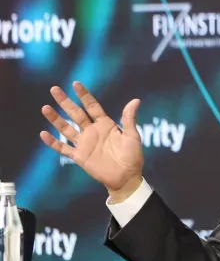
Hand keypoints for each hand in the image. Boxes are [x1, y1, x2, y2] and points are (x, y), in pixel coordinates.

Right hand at [40, 81, 143, 201]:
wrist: (126, 177)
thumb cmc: (132, 156)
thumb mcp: (132, 135)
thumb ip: (129, 119)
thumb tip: (135, 100)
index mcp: (105, 124)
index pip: (92, 106)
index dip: (84, 96)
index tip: (75, 84)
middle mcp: (92, 131)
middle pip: (76, 114)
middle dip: (65, 102)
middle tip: (54, 89)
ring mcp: (84, 143)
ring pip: (66, 128)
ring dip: (56, 119)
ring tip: (45, 108)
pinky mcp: (79, 156)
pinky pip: (63, 148)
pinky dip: (53, 142)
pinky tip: (43, 134)